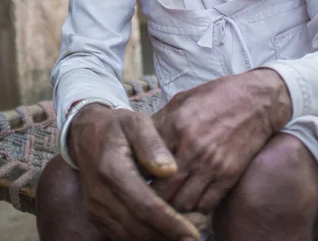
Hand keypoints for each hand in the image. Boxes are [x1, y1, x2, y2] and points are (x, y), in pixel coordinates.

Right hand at [68, 103, 203, 240]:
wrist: (86, 134)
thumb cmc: (117, 126)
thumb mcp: (136, 122)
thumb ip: (152, 143)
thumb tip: (170, 170)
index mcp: (112, 171)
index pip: (145, 206)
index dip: (171, 223)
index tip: (195, 230)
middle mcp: (101, 196)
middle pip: (139, 228)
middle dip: (170, 235)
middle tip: (199, 233)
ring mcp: (96, 209)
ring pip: (131, 237)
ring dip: (160, 238)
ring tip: (187, 232)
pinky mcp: (96, 217)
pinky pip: (123, 236)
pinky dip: (146, 237)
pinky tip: (166, 231)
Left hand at [152, 69, 291, 213]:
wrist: (255, 100)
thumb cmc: (216, 97)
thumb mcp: (182, 100)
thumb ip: (160, 122)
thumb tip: (138, 143)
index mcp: (176, 125)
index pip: (146, 164)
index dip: (138, 176)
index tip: (136, 180)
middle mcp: (192, 147)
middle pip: (162, 191)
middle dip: (153, 197)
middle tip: (149, 198)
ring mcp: (211, 164)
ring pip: (182, 204)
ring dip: (173, 207)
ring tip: (169, 202)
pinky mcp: (229, 175)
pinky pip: (206, 204)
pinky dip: (195, 208)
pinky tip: (191, 200)